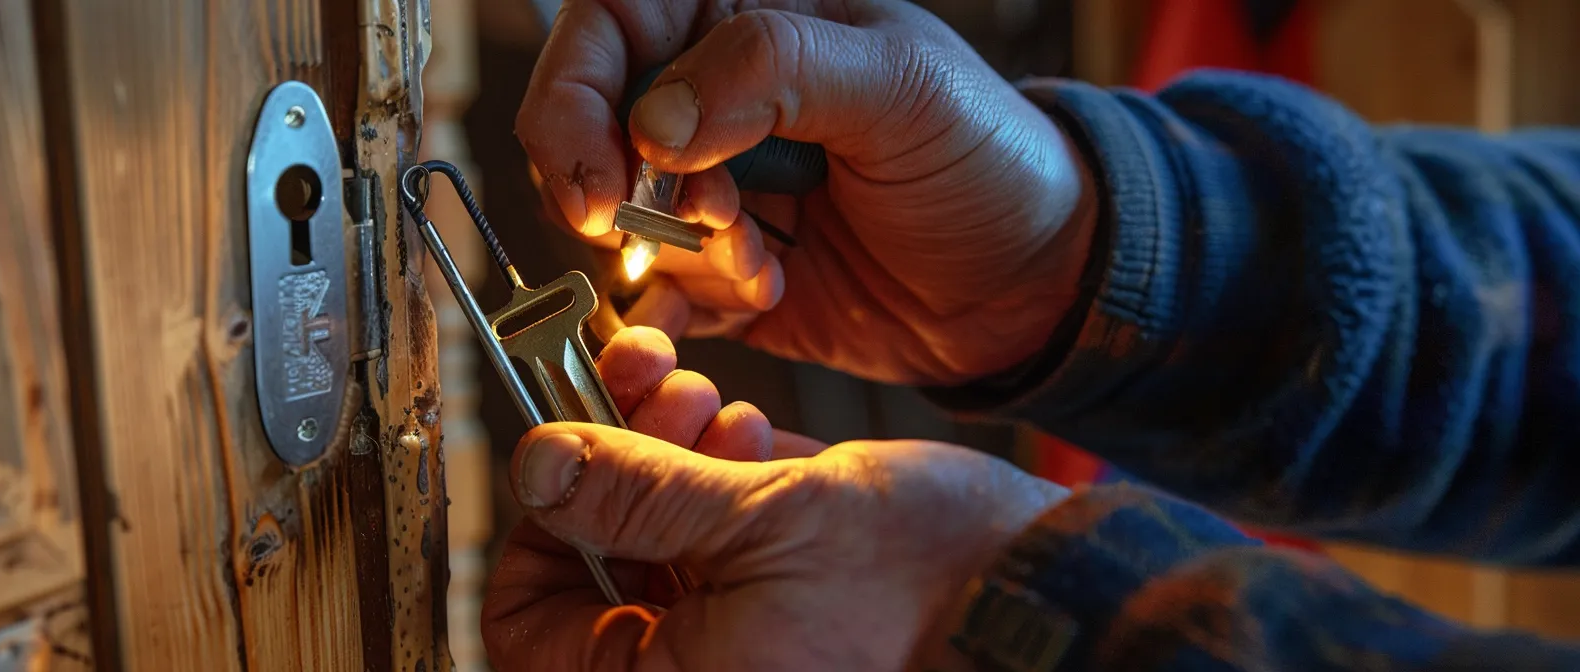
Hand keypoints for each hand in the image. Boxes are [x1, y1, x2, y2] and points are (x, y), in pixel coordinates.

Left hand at [482, 327, 1069, 669]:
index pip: (529, 629)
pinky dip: (721, 472)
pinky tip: (751, 430)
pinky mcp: (791, 587)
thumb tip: (536, 466)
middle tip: (637, 391)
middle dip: (613, 465)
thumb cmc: (927, 586)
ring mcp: (745, 628)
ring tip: (708, 403)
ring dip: (666, 452)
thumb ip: (635, 495)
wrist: (1052, 590)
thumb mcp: (761, 522)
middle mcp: (703, 665)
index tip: (566, 454)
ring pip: (657, 536)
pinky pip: (722, 535)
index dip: (536, 533)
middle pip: (596, 565)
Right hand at [518, 0, 1097, 385]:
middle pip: (589, 130)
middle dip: (625, 192)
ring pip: (617, 223)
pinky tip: (764, 296)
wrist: (1033, 284)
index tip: (605, 177)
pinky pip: (652, 296)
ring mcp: (711, 189)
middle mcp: (713, 100)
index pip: (608, 25)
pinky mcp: (720, 275)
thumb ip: (774, 73)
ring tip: (769, 260)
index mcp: (747, 18)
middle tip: (706, 221)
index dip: (576, 97)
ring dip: (679, 257)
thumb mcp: (900, 87)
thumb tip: (653, 120)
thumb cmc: (985, 159)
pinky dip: (682, 312)